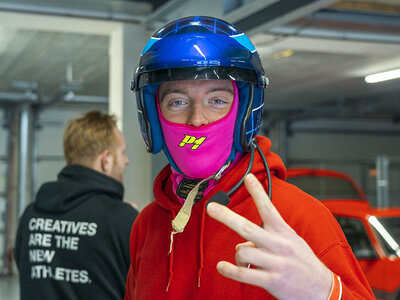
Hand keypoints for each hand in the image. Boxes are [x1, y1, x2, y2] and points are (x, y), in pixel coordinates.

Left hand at [206, 173, 331, 299]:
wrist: (322, 289)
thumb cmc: (303, 262)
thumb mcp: (292, 241)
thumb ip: (268, 237)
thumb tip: (243, 242)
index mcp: (284, 232)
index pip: (268, 208)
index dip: (258, 191)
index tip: (248, 177)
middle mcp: (278, 245)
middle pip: (247, 227)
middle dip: (226, 216)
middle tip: (211, 207)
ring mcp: (275, 263)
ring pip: (242, 251)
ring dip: (237, 255)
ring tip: (242, 260)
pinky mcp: (271, 281)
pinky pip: (244, 274)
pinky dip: (229, 270)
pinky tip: (221, 266)